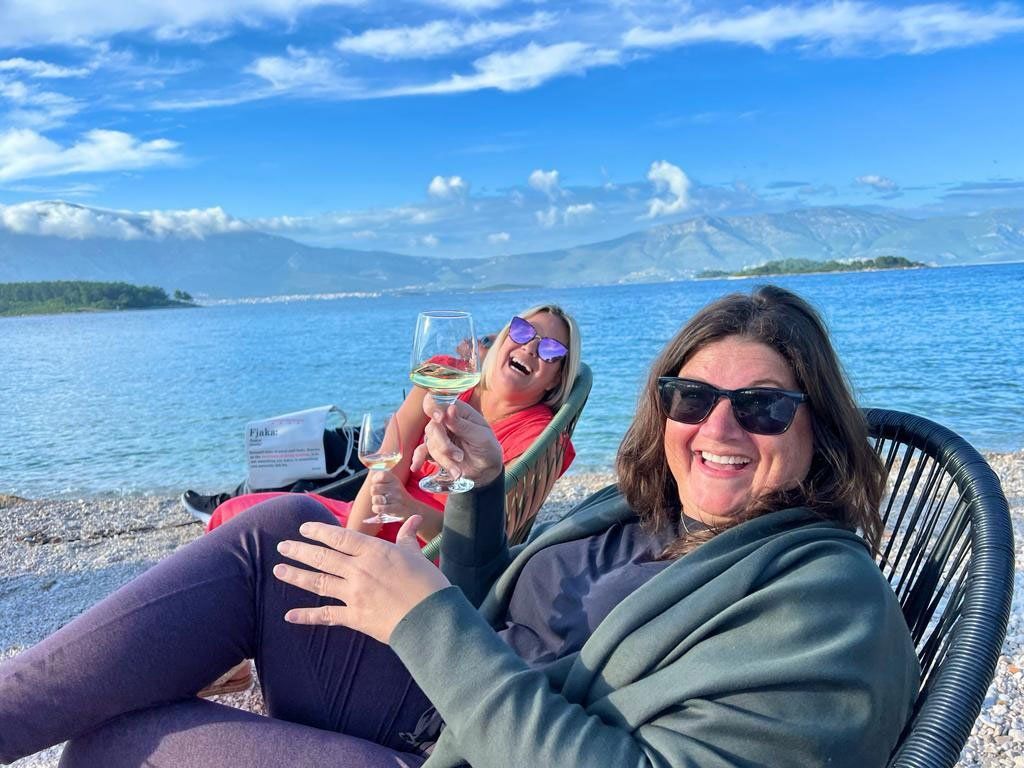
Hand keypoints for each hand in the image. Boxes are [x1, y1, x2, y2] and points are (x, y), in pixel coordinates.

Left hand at [273, 517, 449, 643]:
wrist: (430, 617)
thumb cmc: (427, 584)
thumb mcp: (416, 555)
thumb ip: (407, 537)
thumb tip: (414, 518)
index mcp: (373, 551)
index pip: (339, 537)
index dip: (319, 531)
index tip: (303, 528)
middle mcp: (358, 570)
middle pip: (322, 558)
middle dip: (300, 551)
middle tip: (282, 546)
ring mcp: (354, 594)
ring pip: (318, 582)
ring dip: (296, 576)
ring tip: (278, 570)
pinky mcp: (355, 617)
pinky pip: (326, 615)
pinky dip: (307, 616)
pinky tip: (290, 615)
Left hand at [366, 470, 416, 523]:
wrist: (411, 507)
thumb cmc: (397, 494)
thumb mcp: (392, 483)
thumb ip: (381, 478)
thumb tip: (371, 474)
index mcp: (394, 479)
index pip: (381, 475)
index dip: (375, 480)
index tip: (377, 484)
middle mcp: (396, 487)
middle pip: (374, 489)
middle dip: (374, 493)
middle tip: (379, 495)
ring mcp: (396, 498)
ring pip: (375, 499)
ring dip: (375, 502)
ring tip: (381, 502)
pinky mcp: (395, 508)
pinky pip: (377, 508)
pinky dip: (376, 509)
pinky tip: (381, 508)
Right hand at [412, 395, 502, 486]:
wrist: (486, 470)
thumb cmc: (487, 447)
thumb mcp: (480, 436)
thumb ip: (462, 424)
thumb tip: (450, 409)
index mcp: (458, 410)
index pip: (438, 402)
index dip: (434, 408)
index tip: (439, 418)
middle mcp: (445, 421)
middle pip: (432, 427)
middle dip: (444, 445)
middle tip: (460, 456)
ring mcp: (439, 436)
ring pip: (430, 443)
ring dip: (444, 458)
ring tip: (458, 470)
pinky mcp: (434, 450)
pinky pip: (421, 452)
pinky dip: (418, 459)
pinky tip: (415, 466)